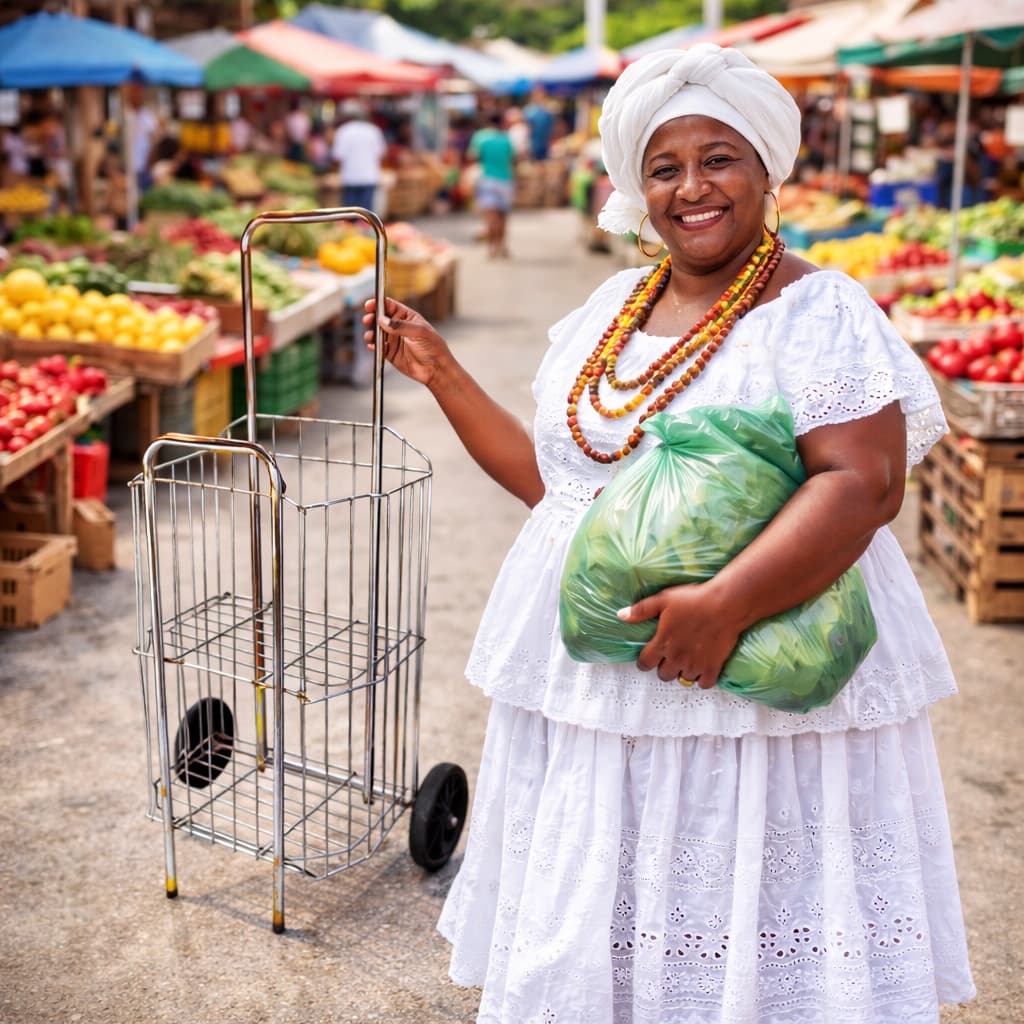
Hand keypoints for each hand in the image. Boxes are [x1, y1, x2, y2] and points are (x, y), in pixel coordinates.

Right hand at [362, 297, 451, 387]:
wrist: (436, 369)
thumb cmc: (434, 347)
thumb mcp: (420, 332)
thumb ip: (401, 326)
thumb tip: (383, 320)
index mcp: (407, 316)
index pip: (389, 306)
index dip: (378, 304)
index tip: (370, 305)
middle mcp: (398, 327)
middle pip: (379, 318)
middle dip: (372, 318)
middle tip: (369, 320)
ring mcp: (393, 340)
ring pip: (376, 332)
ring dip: (371, 332)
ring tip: (371, 336)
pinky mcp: (390, 353)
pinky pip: (378, 347)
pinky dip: (373, 345)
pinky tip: (373, 346)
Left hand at [616, 582, 741, 688]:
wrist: (725, 605)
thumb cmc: (694, 600)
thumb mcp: (663, 600)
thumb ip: (641, 610)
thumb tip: (621, 615)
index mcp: (662, 643)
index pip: (645, 663)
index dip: (644, 662)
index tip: (648, 659)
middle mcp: (676, 657)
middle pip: (663, 675)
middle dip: (664, 668)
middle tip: (670, 657)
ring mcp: (695, 664)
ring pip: (683, 679)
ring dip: (683, 671)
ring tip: (687, 660)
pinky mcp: (712, 667)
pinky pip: (704, 684)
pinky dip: (703, 679)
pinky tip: (703, 668)